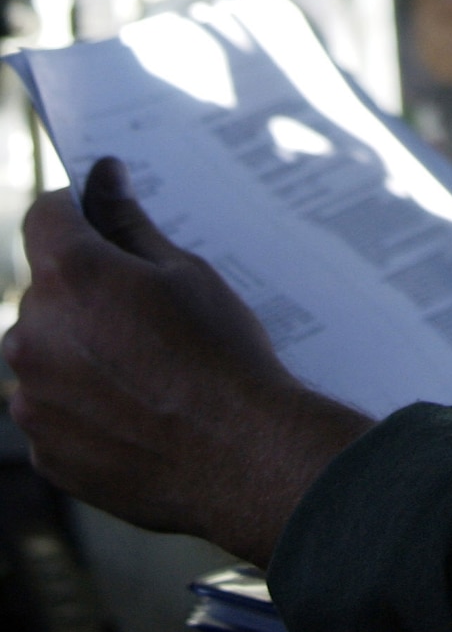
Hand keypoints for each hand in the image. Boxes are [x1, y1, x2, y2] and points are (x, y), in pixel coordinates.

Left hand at [1, 157, 372, 566]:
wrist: (237, 454)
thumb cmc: (219, 354)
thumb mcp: (184, 272)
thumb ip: (127, 222)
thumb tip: (102, 176)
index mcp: (69, 277)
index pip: (45, 216)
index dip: (77, 209)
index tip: (104, 217)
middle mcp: (33, 334)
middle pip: (46, 289)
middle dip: (85, 289)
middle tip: (145, 308)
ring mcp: (32, 398)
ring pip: (47, 350)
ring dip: (79, 347)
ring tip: (146, 366)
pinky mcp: (43, 450)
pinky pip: (53, 406)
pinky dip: (83, 400)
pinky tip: (136, 407)